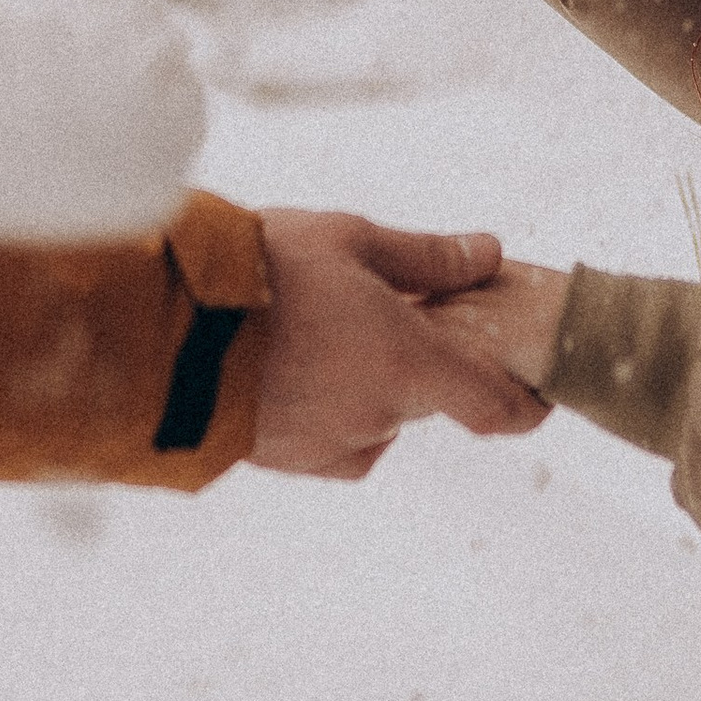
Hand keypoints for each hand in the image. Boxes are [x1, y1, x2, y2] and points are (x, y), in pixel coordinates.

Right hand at [248, 211, 550, 479]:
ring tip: (320, 330)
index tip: (537, 395)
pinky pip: (327, 440)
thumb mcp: (350, 241)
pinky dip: (324, 410)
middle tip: (384, 312)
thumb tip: (486, 253)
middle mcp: (377, 416)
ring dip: (364, 384)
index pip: (495, 406)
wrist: (164, 335)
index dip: (525, 405)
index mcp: (408, 365)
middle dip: (416, 362)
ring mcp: (327, 444)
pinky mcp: (281, 459)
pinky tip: (293, 369)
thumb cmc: (260, 277)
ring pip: (372, 418)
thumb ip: (427, 256)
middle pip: (425, 399)